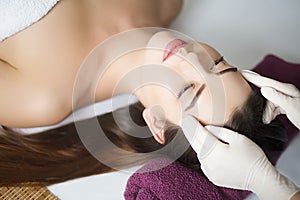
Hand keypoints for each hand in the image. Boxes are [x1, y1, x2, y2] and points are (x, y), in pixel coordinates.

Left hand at [181, 115, 298, 199]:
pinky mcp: (212, 177)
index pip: (198, 134)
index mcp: (214, 150)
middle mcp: (208, 162)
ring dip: (198, 144)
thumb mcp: (237, 138)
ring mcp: (209, 171)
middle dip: (190, 132)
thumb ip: (219, 131)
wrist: (260, 178)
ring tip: (197, 134)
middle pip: (195, 143)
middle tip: (185, 122)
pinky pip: (204, 162)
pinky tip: (207, 149)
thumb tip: (207, 128)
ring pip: (199, 153)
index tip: (186, 118)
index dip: (191, 125)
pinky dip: (204, 154)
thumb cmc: (252, 156)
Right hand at [241, 70, 299, 128]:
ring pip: (267, 100)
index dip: (252, 76)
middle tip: (241, 82)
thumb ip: (277, 97)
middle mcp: (284, 91)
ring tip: (267, 119)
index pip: (264, 81)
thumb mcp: (291, 107)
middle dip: (254, 88)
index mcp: (285, 89)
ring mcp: (284, 98)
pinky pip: (272, 106)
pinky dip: (269, 113)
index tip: (241, 72)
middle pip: (264, 88)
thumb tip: (264, 89)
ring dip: (266, 110)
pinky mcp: (284, 104)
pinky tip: (269, 118)